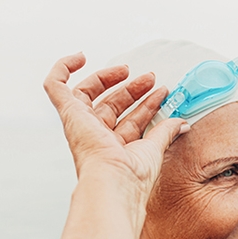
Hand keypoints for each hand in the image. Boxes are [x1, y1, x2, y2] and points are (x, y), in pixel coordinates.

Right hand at [43, 53, 187, 189]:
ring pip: (89, 94)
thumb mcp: (155, 149)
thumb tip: (182, 122)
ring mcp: (81, 124)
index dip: (147, 105)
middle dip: (132, 89)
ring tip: (129, 69)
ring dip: (109, 77)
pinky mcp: (69, 113)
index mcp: (115, 149)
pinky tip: (79, 57)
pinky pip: (55, 86)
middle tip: (150, 78)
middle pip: (111, 105)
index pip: (130, 120)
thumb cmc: (132, 177)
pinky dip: (63, 68)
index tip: (162, 92)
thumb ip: (166, 132)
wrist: (115, 182)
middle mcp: (95, 137)